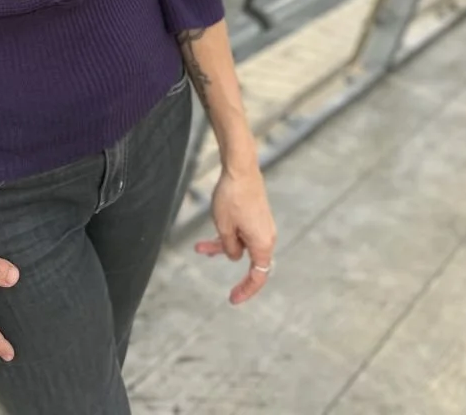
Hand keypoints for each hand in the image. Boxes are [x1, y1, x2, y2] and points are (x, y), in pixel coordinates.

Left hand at [195, 165, 275, 304]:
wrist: (240, 167)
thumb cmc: (232, 197)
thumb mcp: (224, 227)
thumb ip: (229, 248)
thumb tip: (233, 255)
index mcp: (262, 244)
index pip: (259, 276)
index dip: (247, 290)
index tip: (232, 299)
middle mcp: (266, 236)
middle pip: (249, 261)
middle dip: (229, 266)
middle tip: (227, 293)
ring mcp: (262, 225)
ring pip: (241, 244)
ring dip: (222, 246)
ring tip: (199, 248)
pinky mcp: (256, 215)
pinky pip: (242, 232)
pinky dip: (228, 234)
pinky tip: (212, 233)